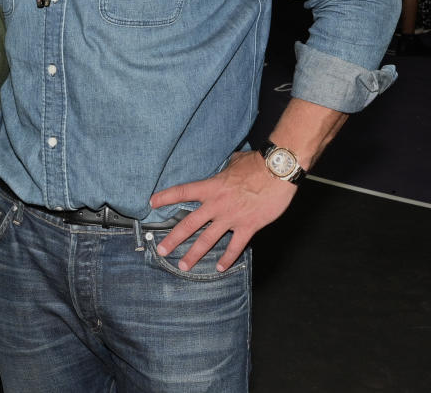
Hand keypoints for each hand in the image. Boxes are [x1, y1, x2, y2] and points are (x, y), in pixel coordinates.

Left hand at [149, 150, 296, 271]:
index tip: (152, 203)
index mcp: (212, 186)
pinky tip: (220, 268)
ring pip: (207, 240)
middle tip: (161, 250)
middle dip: (173, 238)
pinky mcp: (248, 226)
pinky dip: (227, 258)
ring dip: (194, 254)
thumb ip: (226, 169)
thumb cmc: (258, 163)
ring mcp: (231, 217)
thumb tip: (227, 166)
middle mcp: (217, 204)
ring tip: (183, 265)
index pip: (183, 192)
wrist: (278, 171)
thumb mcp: (235, 162)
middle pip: (190, 223)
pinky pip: (235, 247)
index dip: (166, 197)